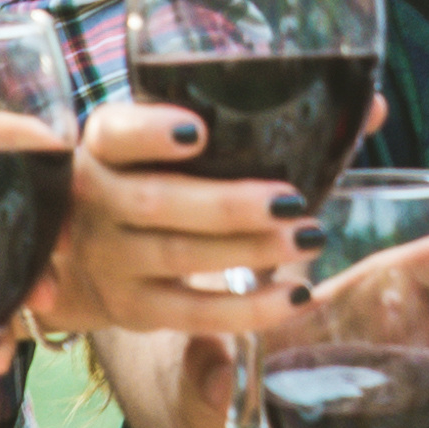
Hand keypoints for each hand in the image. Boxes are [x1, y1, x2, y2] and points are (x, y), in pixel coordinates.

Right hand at [52, 100, 305, 336]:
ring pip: (180, 256)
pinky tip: (297, 296)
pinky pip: (196, 313)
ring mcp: (108, 260)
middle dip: (228, 205)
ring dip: (251, 250)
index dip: (150, 133)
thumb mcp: (151, 143)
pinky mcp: (133, 308)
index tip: (198, 131)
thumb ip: (208, 126)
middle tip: (291, 201)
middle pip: (155, 203)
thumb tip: (341, 114)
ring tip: (307, 238)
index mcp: (100, 148)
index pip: (115, 135)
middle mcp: (93, 203)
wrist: (87, 251)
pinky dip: (251, 309)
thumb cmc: (145, 177)